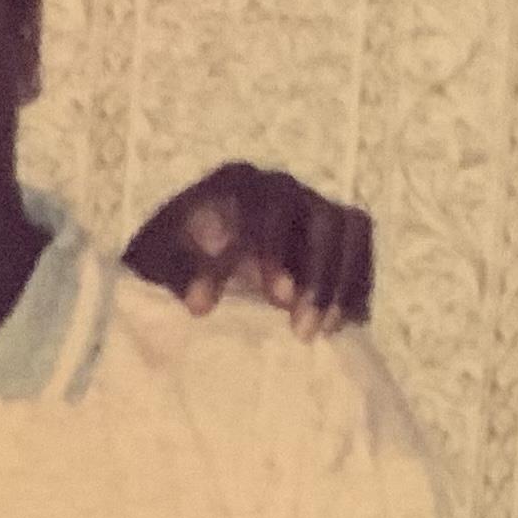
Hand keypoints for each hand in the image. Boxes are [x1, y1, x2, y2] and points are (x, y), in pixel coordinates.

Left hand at [121, 161, 376, 335]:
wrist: (191, 268)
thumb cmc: (169, 264)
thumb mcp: (156, 267)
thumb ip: (176, 275)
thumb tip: (201, 303)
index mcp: (234, 184)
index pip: (257, 208)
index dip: (259, 253)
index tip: (256, 303)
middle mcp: (280, 188)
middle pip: (313, 214)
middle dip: (308, 271)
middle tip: (294, 322)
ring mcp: (314, 207)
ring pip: (348, 228)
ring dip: (337, 282)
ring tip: (318, 332)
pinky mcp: (339, 235)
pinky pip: (361, 249)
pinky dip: (357, 286)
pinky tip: (343, 326)